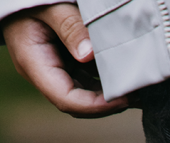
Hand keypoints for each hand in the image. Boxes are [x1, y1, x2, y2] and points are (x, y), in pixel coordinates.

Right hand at [2, 3, 128, 116]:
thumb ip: (69, 26)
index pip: (67, 100)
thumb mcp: (49, 5)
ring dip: (109, 94)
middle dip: (107, 104)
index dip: (96, 106)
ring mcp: (53, 70)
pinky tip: (125, 77)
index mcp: (33, 64)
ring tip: (135, 88)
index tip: (123, 98)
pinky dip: (105, 80)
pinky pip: (86, 80)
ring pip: (85, 94)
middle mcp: (43, 74)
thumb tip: (88, 54)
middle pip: (78, 103)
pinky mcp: (63, 64)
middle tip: (136, 95)